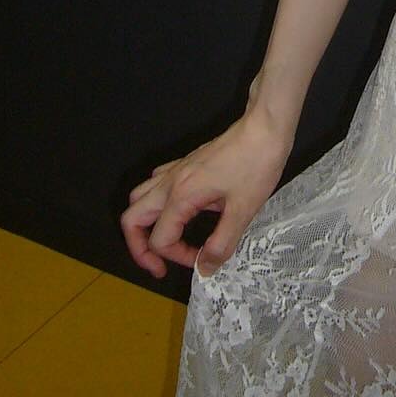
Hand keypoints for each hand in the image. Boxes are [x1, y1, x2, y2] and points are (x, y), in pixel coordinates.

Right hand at [120, 107, 293, 279]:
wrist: (264, 128)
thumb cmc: (257, 164)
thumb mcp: (244, 210)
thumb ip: (222, 243)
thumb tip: (205, 269)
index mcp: (182, 195)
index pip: (160, 239)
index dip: (177, 258)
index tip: (202, 260)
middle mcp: (171, 182)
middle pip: (131, 219)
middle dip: (139, 248)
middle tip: (158, 264)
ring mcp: (175, 170)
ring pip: (138, 199)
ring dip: (142, 224)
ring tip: (162, 240)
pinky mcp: (185, 163)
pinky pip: (155, 184)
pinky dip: (156, 203)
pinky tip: (177, 211)